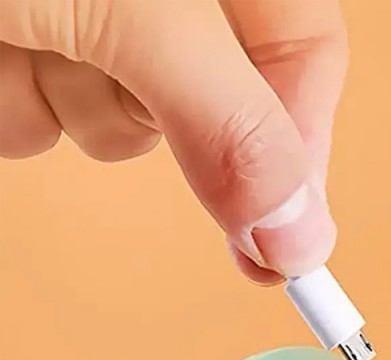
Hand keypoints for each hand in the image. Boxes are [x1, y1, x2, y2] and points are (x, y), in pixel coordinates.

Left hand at [0, 0, 346, 282]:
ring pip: (122, 115)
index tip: (283, 249)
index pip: (306, 54)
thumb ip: (228, 119)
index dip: (299, 151)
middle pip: (213, 96)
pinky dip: (12, 104)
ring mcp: (90, 7)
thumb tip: (300, 232)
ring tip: (16, 32)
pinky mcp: (21, 33)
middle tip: (108, 82)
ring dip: (73, 104)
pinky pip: (42, 114)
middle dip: (158, 113)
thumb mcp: (132, 0)